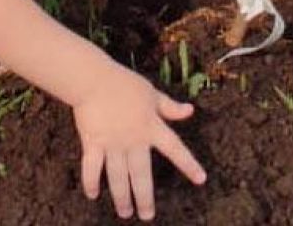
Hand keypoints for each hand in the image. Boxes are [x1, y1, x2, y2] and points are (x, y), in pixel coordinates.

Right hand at [74, 66, 205, 220]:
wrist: (94, 80)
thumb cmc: (125, 85)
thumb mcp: (153, 94)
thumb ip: (170, 108)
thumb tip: (190, 111)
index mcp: (152, 127)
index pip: (175, 149)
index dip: (189, 164)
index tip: (200, 180)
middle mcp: (134, 140)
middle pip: (142, 175)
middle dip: (144, 198)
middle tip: (147, 216)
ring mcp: (113, 144)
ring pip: (118, 177)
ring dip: (122, 197)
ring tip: (125, 213)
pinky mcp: (93, 143)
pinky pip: (92, 167)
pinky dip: (91, 182)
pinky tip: (93, 195)